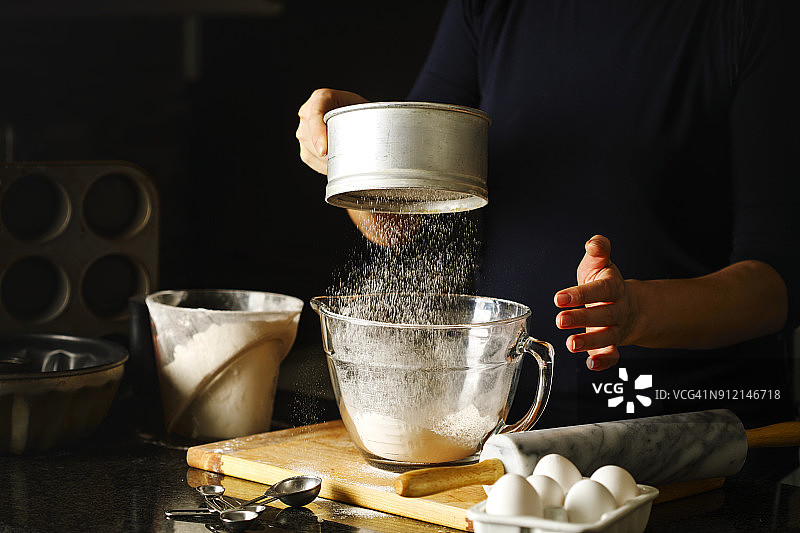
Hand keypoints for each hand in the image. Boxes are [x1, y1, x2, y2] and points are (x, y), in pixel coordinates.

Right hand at [296, 88, 368, 173]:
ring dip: (326, 160)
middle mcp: (308, 112)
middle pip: (310, 136)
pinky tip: (338, 165)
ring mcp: (303, 129)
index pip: (314, 115)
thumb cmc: (364, 111)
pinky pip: (310, 159)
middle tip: (350, 160)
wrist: (357, 117)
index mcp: (322, 98)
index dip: (318, 133)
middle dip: (328, 152)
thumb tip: (391, 131)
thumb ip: (372, 117)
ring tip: (348, 162)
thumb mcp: (368, 109)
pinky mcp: (304, 145)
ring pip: (309, 150)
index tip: (325, 150)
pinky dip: (324, 166)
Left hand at [553, 235, 638, 370]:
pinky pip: (613, 356)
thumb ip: (598, 251)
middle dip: (582, 319)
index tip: (559, 297)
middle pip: (604, 315)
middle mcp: (618, 309)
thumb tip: (594, 243)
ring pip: (608, 337)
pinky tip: (590, 364)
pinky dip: (604, 362)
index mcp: (614, 288)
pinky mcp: (613, 345)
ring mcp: (616, 329)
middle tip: (561, 320)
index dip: (580, 294)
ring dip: (590, 342)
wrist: (628, 304)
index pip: (599, 290)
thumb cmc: (605, 282)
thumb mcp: (600, 264)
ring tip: (571, 344)